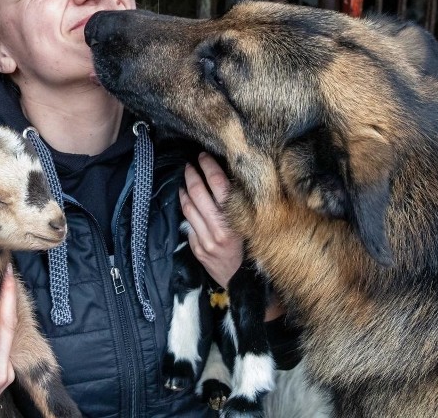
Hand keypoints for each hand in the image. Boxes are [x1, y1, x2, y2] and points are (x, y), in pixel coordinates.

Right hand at [0, 264, 17, 415]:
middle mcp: (2, 369)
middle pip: (8, 324)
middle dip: (8, 295)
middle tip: (5, 269)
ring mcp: (6, 372)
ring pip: (9, 331)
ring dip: (6, 305)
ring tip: (3, 280)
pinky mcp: (4, 374)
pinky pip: (5, 341)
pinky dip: (1, 321)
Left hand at [179, 152, 242, 288]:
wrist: (245, 282)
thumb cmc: (253, 249)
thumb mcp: (251, 225)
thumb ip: (238, 205)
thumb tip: (225, 176)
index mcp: (236, 220)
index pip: (218, 184)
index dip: (209, 166)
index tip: (203, 156)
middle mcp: (219, 230)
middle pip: (198, 192)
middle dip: (192, 175)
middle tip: (190, 164)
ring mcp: (205, 240)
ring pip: (188, 207)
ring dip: (185, 190)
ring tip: (186, 180)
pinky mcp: (197, 249)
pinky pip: (188, 224)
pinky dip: (186, 209)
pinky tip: (186, 202)